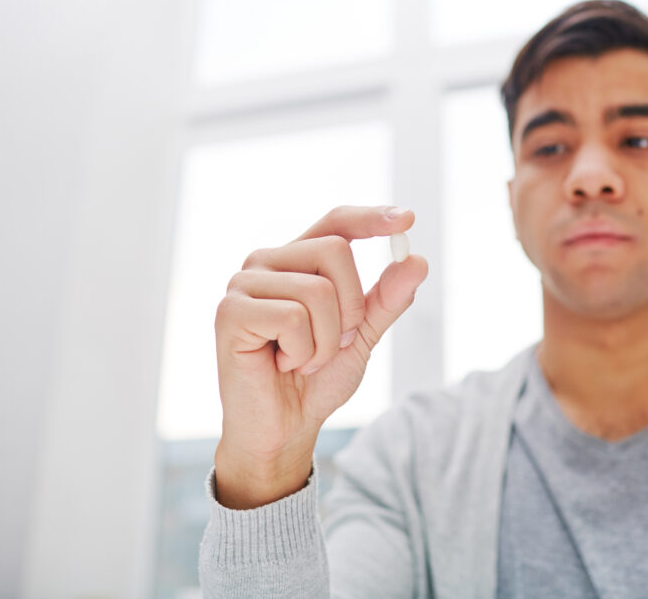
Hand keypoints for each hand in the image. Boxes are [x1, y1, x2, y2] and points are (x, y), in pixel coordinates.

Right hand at [213, 205, 427, 508]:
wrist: (284, 429)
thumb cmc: (315, 380)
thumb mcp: (362, 336)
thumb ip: (386, 300)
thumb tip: (417, 260)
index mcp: (296, 260)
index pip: (336, 223)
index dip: (370, 218)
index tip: (408, 219)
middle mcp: (266, 262)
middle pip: (335, 251)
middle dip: (351, 308)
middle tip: (333, 343)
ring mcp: (244, 283)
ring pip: (317, 291)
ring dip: (326, 340)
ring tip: (303, 360)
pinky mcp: (230, 312)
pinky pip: (292, 317)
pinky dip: (302, 352)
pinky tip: (283, 365)